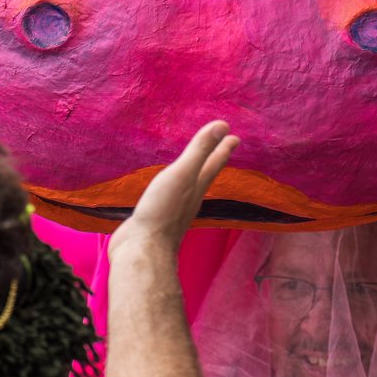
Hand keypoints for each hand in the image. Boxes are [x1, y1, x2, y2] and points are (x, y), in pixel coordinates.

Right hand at [115, 121, 235, 254]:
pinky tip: (164, 189)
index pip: (214, 163)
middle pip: (203, 175)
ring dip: (191, 175)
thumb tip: (223, 126)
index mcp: (196, 187)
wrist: (142, 250)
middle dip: (212, 160)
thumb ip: (200, 150)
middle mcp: (188, 199)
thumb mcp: (182, 174)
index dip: (223, 148)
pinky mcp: (154, 219)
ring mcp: (172, 211)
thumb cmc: (162, 212)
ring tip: (192, 167)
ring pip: (186, 187)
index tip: (234, 136)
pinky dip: (169, 188)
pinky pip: (166, 198)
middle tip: (221, 147)